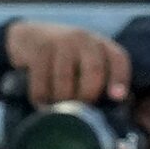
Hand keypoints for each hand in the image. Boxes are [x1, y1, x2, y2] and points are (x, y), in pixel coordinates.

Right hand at [3, 21, 129, 106]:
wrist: (29, 37)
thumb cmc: (64, 60)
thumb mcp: (85, 63)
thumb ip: (100, 81)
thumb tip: (117, 106)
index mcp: (101, 45)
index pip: (118, 59)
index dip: (120, 78)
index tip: (117, 97)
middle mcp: (84, 39)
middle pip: (94, 71)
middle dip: (87, 96)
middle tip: (78, 111)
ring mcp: (62, 42)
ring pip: (65, 81)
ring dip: (61, 101)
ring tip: (57, 109)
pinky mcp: (40, 50)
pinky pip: (42, 83)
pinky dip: (41, 98)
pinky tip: (41, 103)